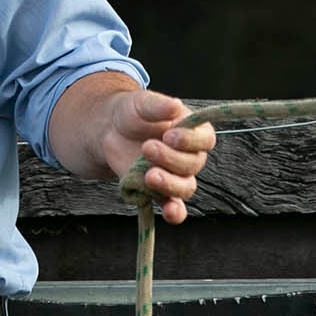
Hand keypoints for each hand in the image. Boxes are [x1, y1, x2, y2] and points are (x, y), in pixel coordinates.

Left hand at [109, 89, 216, 225]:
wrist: (110, 131)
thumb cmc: (132, 113)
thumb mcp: (142, 103)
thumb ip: (158, 105)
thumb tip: (175, 105)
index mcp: (194, 131)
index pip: (205, 140)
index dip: (190, 140)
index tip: (169, 135)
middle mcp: (191, 156)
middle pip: (193, 164)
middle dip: (170, 158)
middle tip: (147, 147)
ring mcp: (177, 177)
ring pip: (186, 188)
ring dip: (170, 184)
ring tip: (149, 176)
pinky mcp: (161, 193)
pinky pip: (176, 209)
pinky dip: (175, 213)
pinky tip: (168, 211)